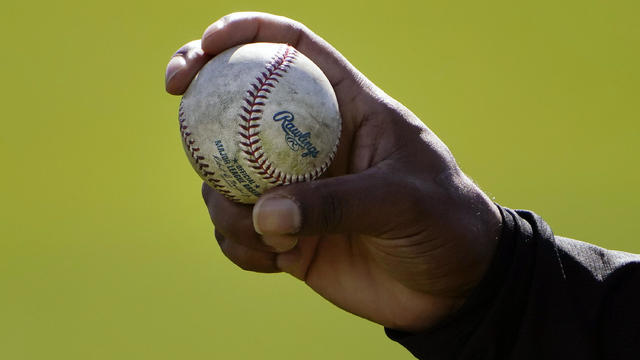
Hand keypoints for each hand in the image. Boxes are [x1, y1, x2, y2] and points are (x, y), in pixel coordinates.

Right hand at [165, 12, 501, 331]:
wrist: (452, 285)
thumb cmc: (443, 222)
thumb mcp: (401, 200)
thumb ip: (336, 204)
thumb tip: (263, 212)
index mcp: (346, 108)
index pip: (291, 49)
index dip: (246, 33)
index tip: (207, 44)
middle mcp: (311, 142)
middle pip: (239, 103)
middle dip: (200, 96)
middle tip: (178, 97)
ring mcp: (294, 189)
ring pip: (227, 177)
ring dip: (223, 202)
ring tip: (264, 236)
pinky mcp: (285, 235)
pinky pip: (239, 233)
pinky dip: (239, 245)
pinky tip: (273, 260)